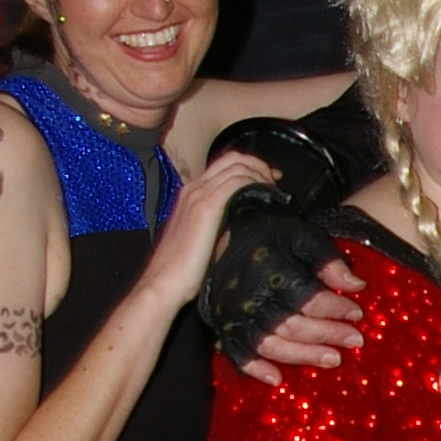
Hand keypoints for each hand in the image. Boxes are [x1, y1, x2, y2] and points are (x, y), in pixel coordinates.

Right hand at [141, 149, 280, 315]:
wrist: (165, 282)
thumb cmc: (184, 270)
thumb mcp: (205, 240)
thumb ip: (223, 226)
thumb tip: (248, 222)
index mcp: (191, 195)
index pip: (224, 165)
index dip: (251, 166)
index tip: (269, 180)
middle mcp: (193, 189)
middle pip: (232, 158)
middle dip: (259, 165)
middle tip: (276, 181)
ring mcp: (198, 195)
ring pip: (237, 166)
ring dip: (261, 173)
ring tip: (275, 189)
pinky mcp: (206, 207)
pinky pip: (237, 181)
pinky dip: (256, 182)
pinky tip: (268, 194)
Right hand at [204, 209, 366, 379]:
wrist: (231, 233)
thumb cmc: (274, 235)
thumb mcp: (303, 236)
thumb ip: (328, 260)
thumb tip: (357, 285)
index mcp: (269, 270)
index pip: (307, 298)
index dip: (335, 307)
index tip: (357, 312)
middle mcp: (249, 296)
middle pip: (293, 326)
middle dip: (328, 334)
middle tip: (356, 340)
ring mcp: (234, 315)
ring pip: (271, 345)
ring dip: (304, 356)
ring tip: (334, 359)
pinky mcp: (224, 326)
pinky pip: (237, 354)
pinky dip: (255, 369)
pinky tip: (277, 379)